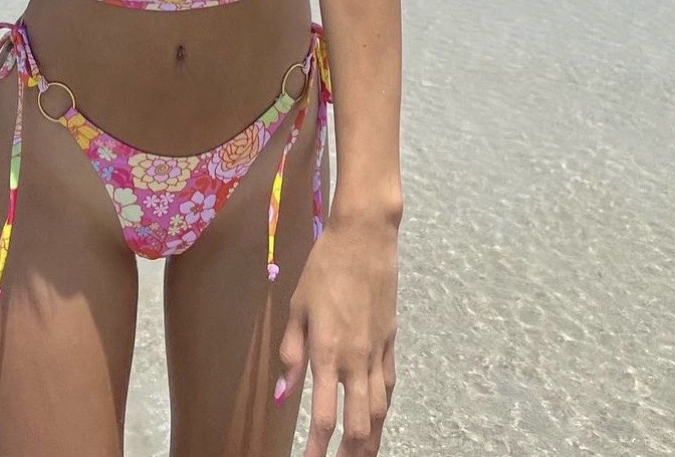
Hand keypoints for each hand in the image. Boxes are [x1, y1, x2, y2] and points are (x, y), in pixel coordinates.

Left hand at [275, 213, 398, 455]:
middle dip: (348, 454)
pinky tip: (376, 416)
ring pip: (380, 412)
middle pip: (359, 426)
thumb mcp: (297, 306)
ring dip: (370, 440)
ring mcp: (378, 352)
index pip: (325, 417)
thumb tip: (283, 394)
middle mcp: (356, 360)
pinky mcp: (391, 341)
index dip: (316, 448)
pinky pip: (389, 386)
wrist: (364, 238)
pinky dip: (383, 408)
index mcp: (328, 353)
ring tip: (359, 454)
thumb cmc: (324, 267)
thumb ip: (291, 353)